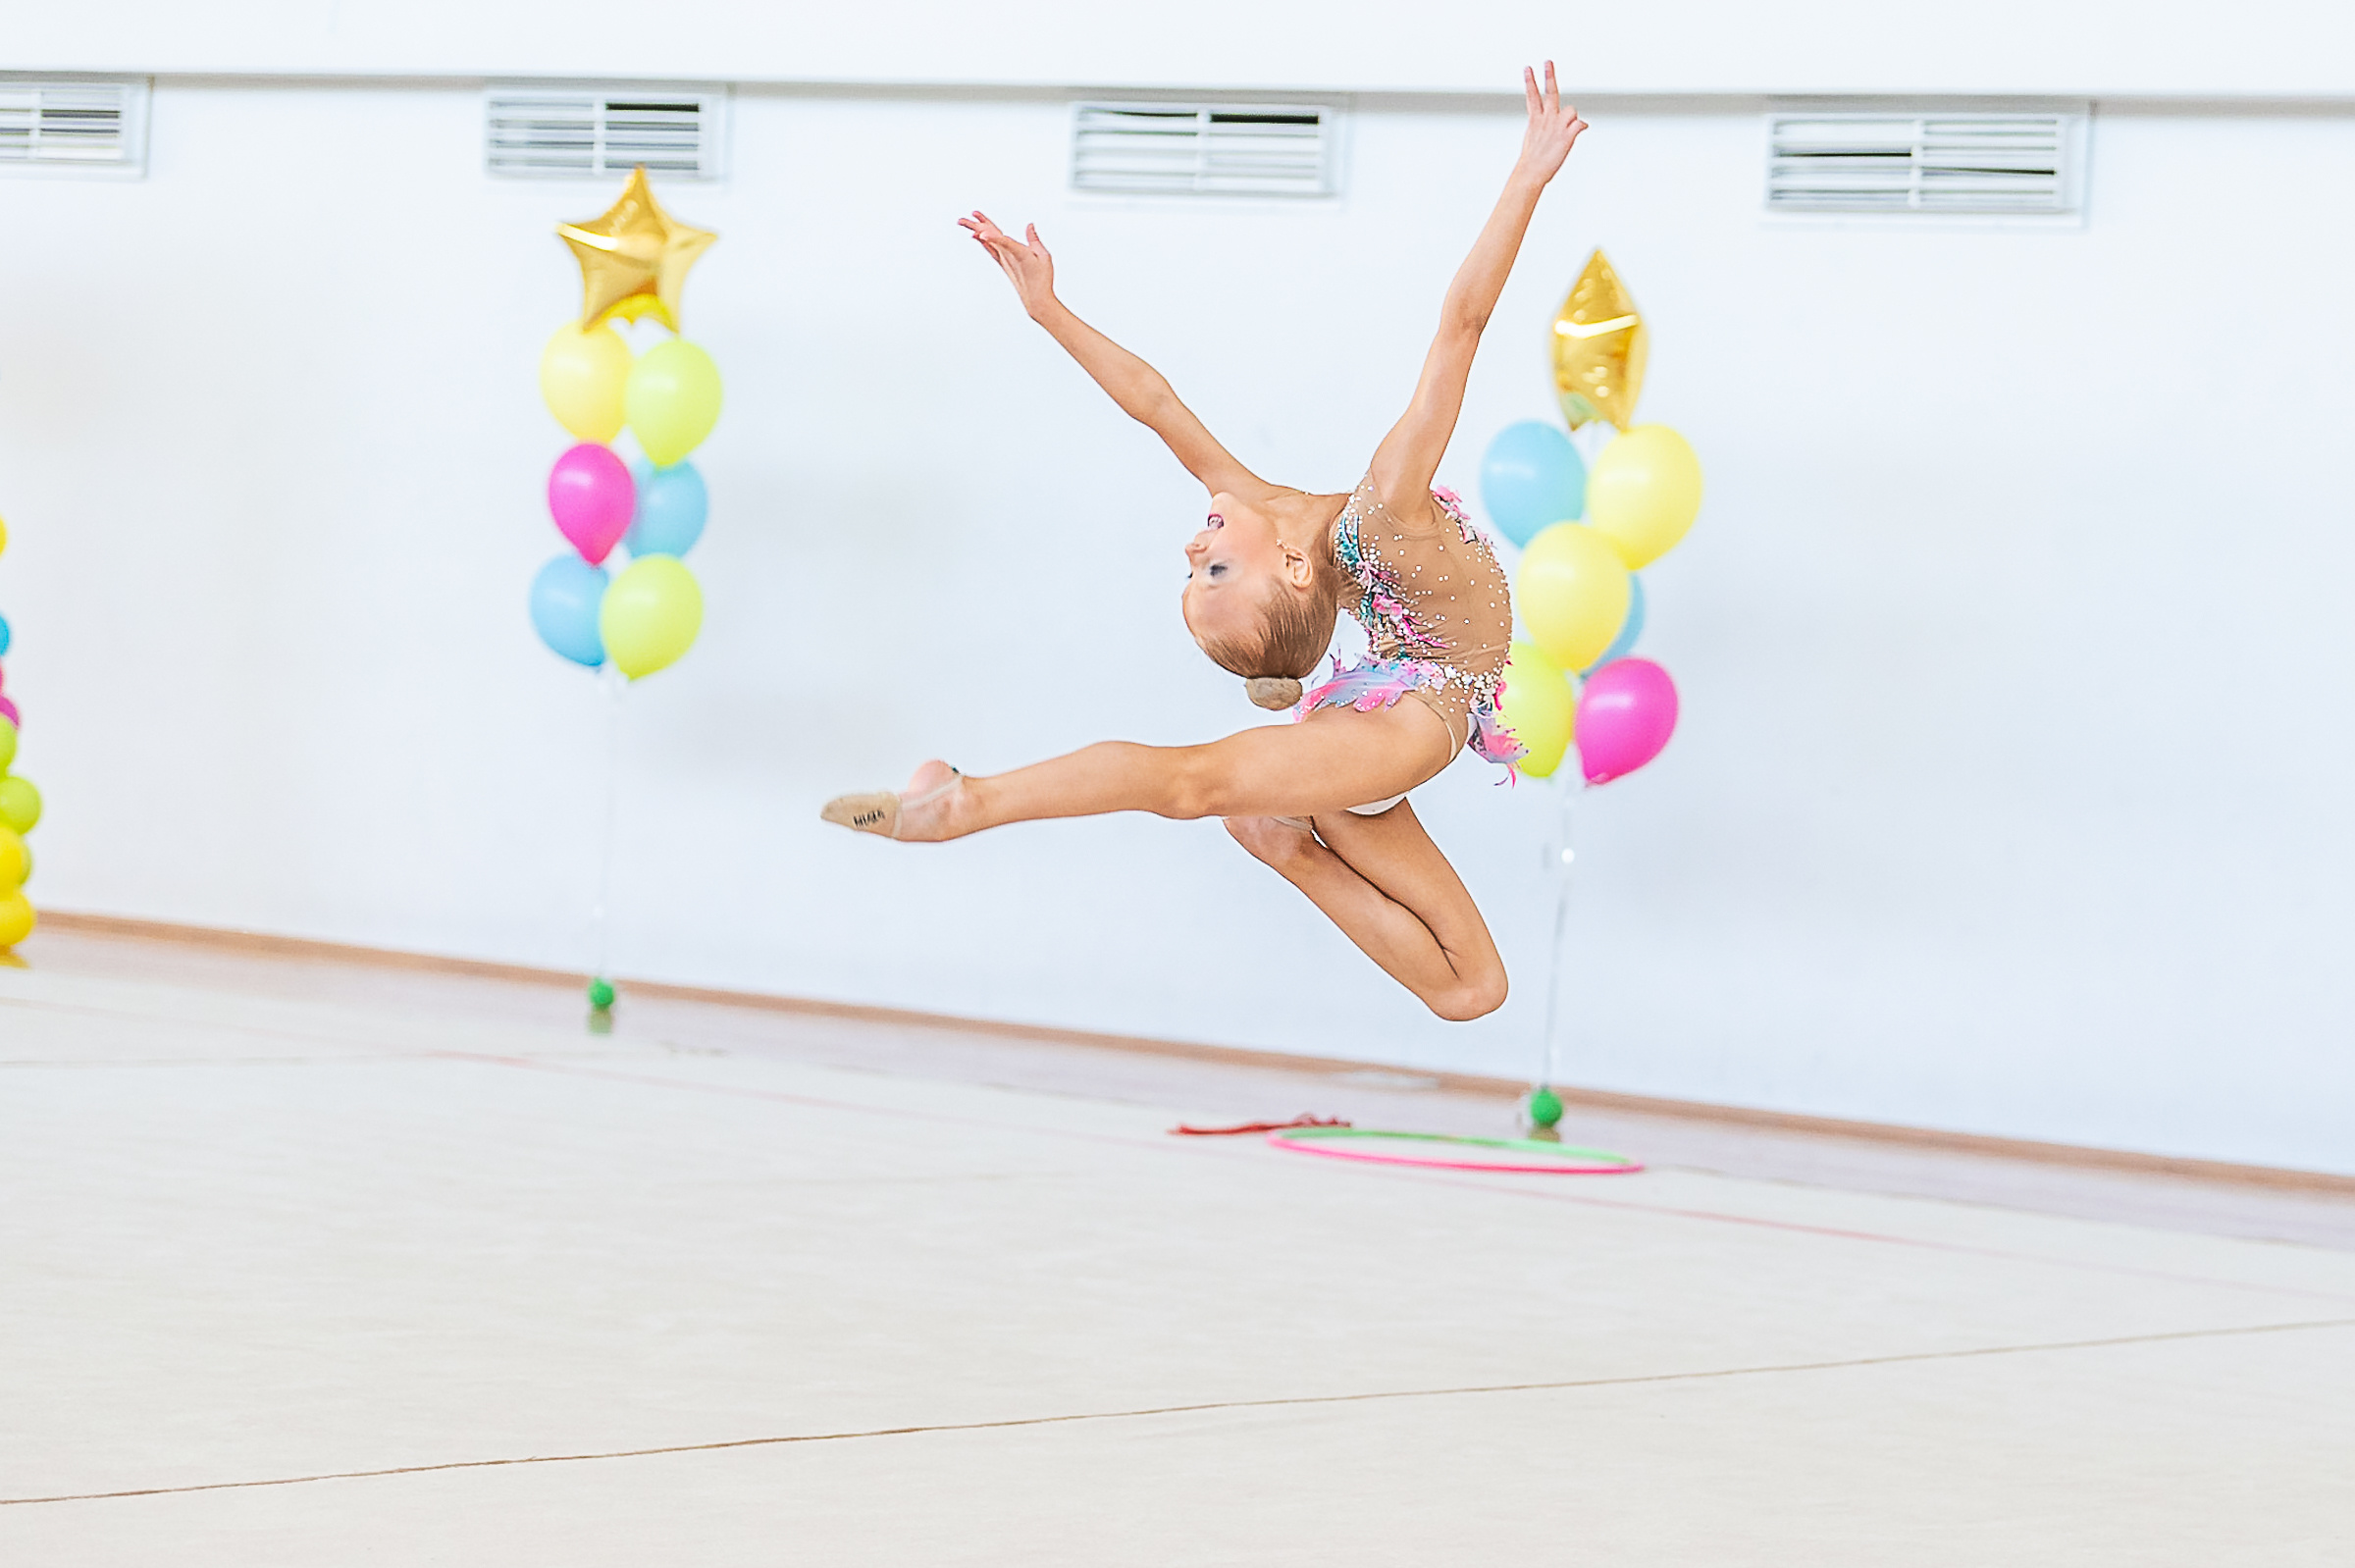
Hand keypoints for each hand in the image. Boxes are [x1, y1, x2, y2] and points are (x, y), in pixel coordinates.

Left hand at [958, 210, 1056, 317]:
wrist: (1036, 299)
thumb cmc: (1041, 279)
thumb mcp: (1044, 257)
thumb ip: (1034, 239)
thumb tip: (1029, 225)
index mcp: (1019, 254)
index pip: (1004, 243)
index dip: (993, 238)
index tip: (981, 234)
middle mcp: (1007, 257)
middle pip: (990, 239)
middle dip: (976, 227)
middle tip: (961, 219)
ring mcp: (1003, 261)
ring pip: (987, 242)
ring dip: (976, 230)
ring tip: (964, 222)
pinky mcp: (1003, 265)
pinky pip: (990, 249)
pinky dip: (983, 241)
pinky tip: (976, 236)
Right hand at [1514, 61, 1586, 184]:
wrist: (1531, 172)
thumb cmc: (1533, 159)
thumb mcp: (1535, 139)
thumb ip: (1544, 126)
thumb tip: (1552, 124)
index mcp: (1536, 120)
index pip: (1532, 96)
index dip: (1530, 82)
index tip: (1528, 68)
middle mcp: (1546, 119)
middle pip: (1549, 93)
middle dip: (1549, 76)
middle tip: (1548, 61)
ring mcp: (1557, 126)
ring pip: (1571, 109)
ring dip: (1572, 118)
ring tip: (1567, 130)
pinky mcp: (1566, 135)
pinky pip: (1579, 123)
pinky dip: (1581, 125)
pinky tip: (1580, 129)